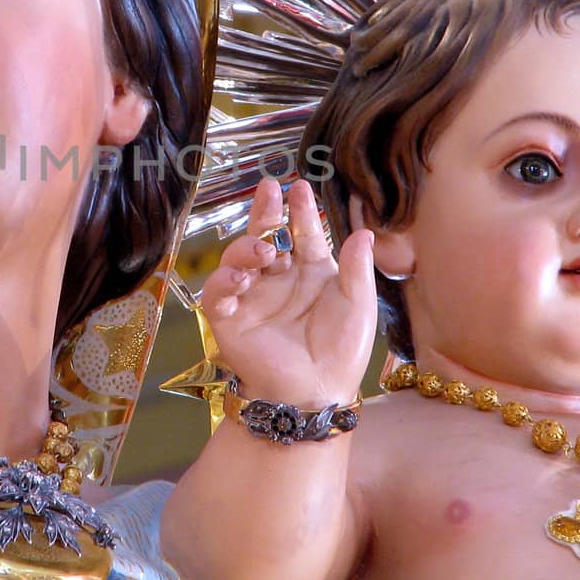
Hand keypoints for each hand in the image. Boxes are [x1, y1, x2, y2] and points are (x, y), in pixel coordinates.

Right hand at [199, 177, 376, 406]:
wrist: (316, 393)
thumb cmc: (342, 352)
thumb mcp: (357, 306)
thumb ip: (357, 269)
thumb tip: (363, 232)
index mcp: (309, 273)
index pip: (301, 234)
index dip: (300, 211)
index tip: (299, 187)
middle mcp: (278, 280)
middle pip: (265, 236)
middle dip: (264, 212)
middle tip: (268, 191)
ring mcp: (251, 298)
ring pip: (237, 259)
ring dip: (246, 248)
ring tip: (263, 251)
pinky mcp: (229, 319)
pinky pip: (217, 294)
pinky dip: (223, 282)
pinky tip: (240, 280)